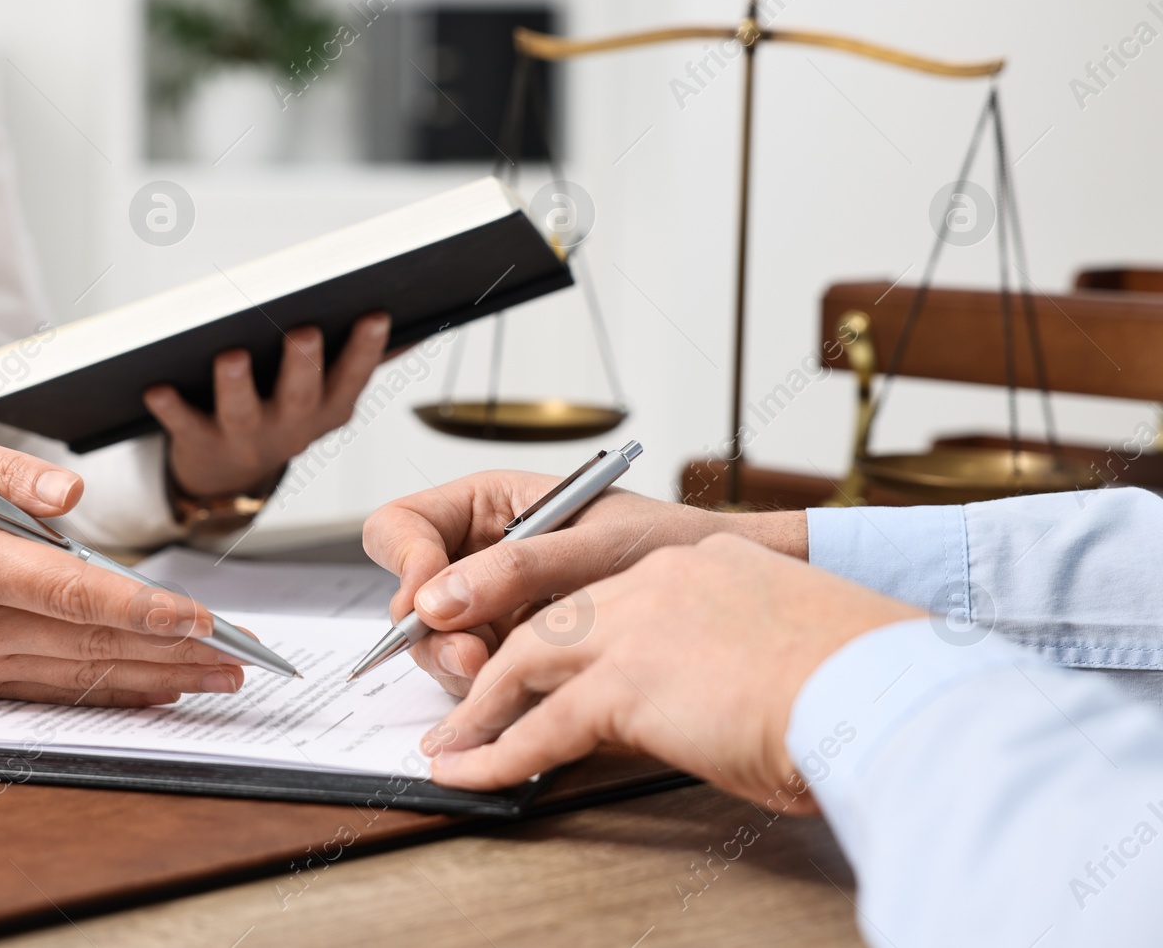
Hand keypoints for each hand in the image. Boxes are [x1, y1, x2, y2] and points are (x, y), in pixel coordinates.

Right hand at [0, 426, 243, 704]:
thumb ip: (12, 473)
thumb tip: (74, 498)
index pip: (73, 595)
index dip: (145, 611)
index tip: (202, 619)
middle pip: (91, 644)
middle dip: (174, 653)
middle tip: (239, 655)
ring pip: (82, 677)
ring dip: (157, 679)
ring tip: (216, 675)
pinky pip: (55, 692)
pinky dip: (112, 691)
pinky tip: (157, 687)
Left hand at [144, 314, 390, 498]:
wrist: (228, 470)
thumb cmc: (283, 411)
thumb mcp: (332, 391)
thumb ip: (369, 358)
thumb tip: (420, 325)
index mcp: (327, 409)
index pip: (351, 378)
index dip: (364, 349)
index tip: (375, 313)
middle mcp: (291, 427)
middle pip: (300, 396)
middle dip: (303, 365)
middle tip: (303, 331)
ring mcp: (246, 437)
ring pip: (241, 412)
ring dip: (236, 385)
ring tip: (230, 355)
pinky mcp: (200, 441)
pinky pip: (184, 425)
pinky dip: (171, 408)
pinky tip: (156, 387)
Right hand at [363, 469, 806, 694]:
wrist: (730, 593)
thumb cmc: (673, 543)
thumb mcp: (595, 546)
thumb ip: (516, 566)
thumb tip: (435, 598)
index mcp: (489, 505)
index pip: (403, 526)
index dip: (405, 562)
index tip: (427, 600)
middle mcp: (482, 556)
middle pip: (411, 597)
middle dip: (433, 632)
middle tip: (473, 657)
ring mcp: (496, 608)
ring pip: (435, 645)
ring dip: (459, 667)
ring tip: (507, 672)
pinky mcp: (517, 653)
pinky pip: (475, 678)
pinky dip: (489, 692)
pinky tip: (524, 696)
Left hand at [423, 534, 923, 805]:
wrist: (885, 688)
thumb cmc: (865, 678)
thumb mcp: (791, 641)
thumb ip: (737, 650)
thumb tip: (722, 695)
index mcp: (701, 563)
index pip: (604, 590)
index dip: (561, 625)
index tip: (536, 653)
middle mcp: (658, 581)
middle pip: (548, 615)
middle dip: (497, 659)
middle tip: (466, 696)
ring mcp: (635, 627)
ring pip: (525, 662)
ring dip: (480, 708)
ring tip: (451, 742)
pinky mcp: (627, 686)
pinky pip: (538, 728)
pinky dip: (495, 755)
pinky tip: (469, 775)